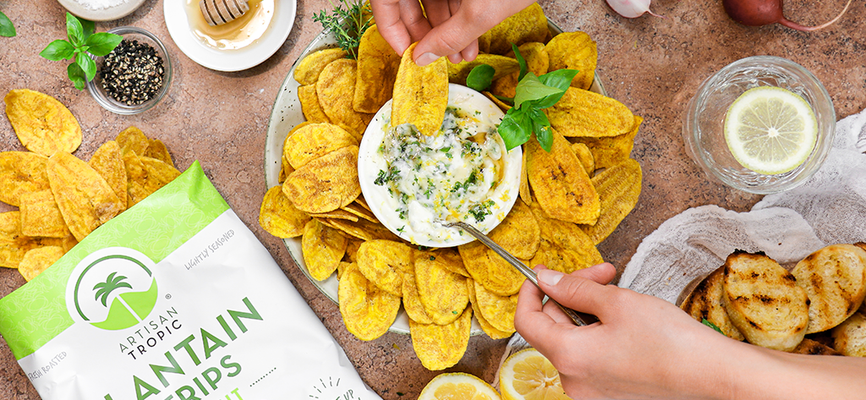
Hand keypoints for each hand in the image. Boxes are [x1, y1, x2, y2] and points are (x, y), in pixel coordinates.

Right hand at [370, 0, 536, 64]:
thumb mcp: (480, 11)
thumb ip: (448, 37)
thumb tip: (421, 57)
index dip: (390, 29)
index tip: (405, 53)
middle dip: (422, 33)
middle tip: (433, 58)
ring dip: (443, 29)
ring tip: (461, 55)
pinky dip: (457, 15)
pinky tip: (470, 40)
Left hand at [514, 264, 740, 398]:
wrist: (712, 375)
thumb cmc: (670, 342)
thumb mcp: (616, 302)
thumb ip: (574, 289)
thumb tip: (546, 280)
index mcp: (569, 357)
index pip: (526, 321)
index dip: (530, 292)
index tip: (543, 274)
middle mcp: (574, 380)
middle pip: (552, 328)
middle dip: (571, 294)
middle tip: (602, 273)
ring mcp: (591, 390)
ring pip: (572, 340)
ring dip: (587, 312)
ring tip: (617, 295)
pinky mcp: (608, 391)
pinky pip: (589, 356)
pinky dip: (597, 333)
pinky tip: (623, 319)